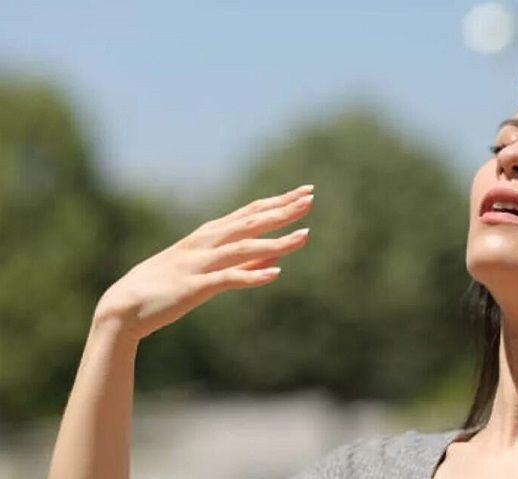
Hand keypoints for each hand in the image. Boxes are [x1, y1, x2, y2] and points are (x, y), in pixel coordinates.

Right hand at [92, 184, 314, 341]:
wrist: (124, 307)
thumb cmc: (167, 286)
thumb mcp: (208, 268)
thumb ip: (243, 261)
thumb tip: (275, 256)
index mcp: (209, 235)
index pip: (250, 212)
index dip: (279, 202)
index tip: (305, 192)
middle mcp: (206, 243)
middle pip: (250, 222)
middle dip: (282, 211)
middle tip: (310, 199)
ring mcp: (200, 264)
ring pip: (244, 248)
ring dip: (276, 241)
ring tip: (305, 237)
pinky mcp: (194, 288)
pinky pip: (227, 279)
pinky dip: (251, 275)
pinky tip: (274, 274)